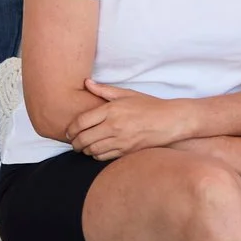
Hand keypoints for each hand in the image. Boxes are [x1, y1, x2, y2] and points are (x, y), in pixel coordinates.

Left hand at [65, 81, 190, 160]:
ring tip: (84, 147)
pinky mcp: (127, 151)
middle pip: (83, 139)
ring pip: (92, 150)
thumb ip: (104, 90)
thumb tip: (87, 83)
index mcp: (111, 110)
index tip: (69, 132)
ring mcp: (120, 140)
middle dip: (75, 143)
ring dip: (85, 150)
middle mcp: (114, 126)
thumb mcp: (127, 94)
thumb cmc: (149, 105)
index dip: (71, 129)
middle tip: (74, 142)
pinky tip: (98, 151)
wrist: (171, 121)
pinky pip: (104, 157)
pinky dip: (97, 155)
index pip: (81, 122)